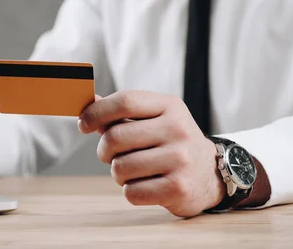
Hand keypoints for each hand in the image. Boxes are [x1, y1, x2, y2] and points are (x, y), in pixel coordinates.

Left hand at [78, 90, 225, 216]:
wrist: (210, 174)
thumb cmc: (170, 142)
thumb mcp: (153, 118)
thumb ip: (121, 111)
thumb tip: (88, 100)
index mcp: (169, 106)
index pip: (125, 101)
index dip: (96, 112)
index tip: (83, 124)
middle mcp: (178, 129)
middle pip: (115, 136)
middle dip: (104, 150)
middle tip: (110, 155)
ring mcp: (181, 159)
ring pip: (120, 167)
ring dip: (117, 173)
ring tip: (133, 171)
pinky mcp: (179, 188)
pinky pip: (131, 192)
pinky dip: (130, 191)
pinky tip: (145, 185)